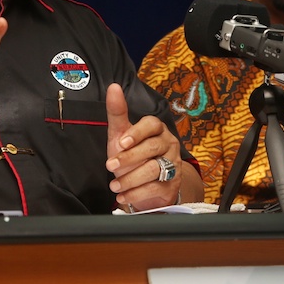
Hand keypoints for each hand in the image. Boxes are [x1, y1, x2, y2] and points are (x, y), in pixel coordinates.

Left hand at [104, 83, 182, 211]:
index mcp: (157, 129)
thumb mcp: (120, 133)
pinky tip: (122, 196)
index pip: (151, 124)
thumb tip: (113, 87)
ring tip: (114, 185)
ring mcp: (173, 164)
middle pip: (152, 148)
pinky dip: (136, 194)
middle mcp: (169, 144)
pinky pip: (156, 188)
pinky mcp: (173, 184)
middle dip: (129, 158)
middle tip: (110, 166)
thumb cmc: (131, 153)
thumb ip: (117, 112)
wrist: (145, 183)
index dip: (137, 132)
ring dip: (130, 179)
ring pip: (154, 169)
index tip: (121, 142)